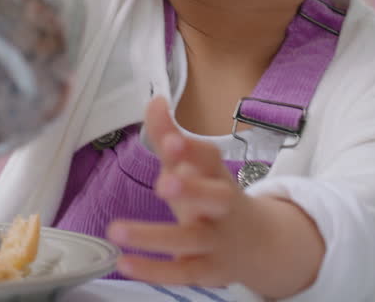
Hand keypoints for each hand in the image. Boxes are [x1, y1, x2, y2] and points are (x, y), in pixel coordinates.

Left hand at [106, 97, 323, 297]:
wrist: (259, 245)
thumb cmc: (214, 198)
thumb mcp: (194, 168)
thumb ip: (170, 137)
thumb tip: (155, 100)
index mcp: (218, 176)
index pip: (211, 159)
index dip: (192, 150)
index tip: (172, 142)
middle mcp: (223, 207)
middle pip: (215, 198)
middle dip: (192, 190)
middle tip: (163, 184)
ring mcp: (218, 241)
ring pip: (191, 239)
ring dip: (154, 236)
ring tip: (115, 230)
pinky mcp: (208, 271)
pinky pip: (182, 273)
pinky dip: (153, 270)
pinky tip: (124, 262)